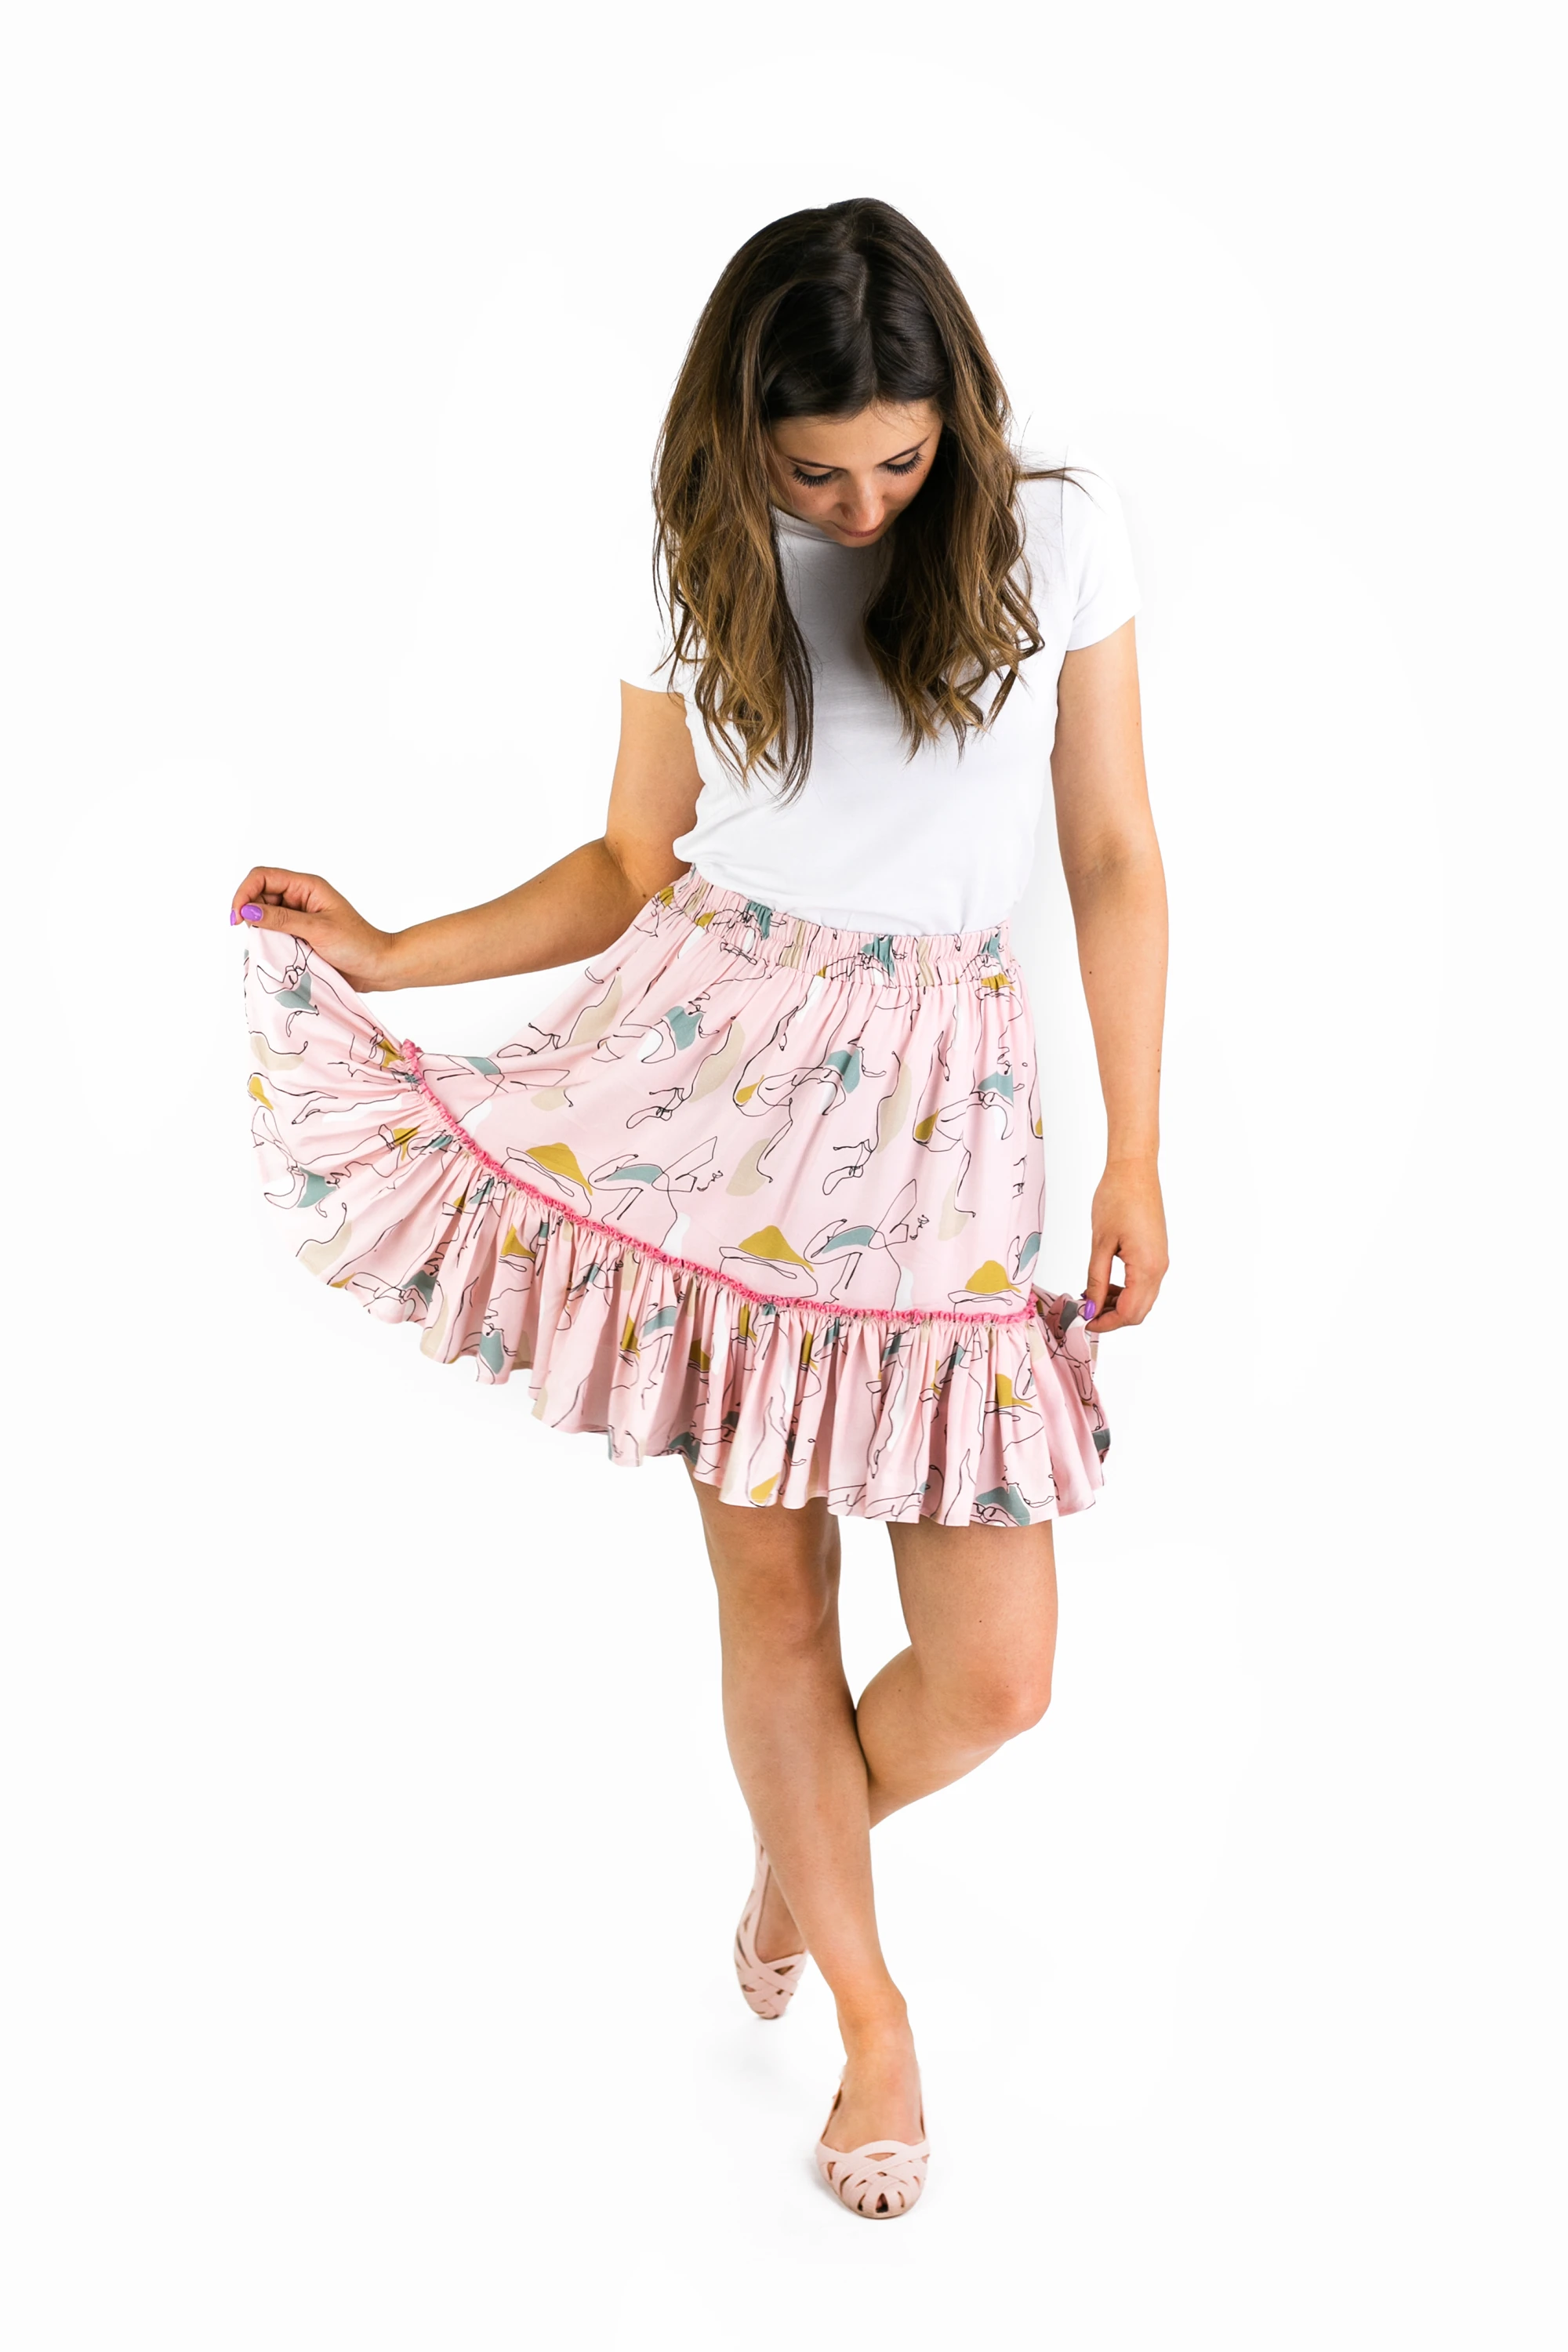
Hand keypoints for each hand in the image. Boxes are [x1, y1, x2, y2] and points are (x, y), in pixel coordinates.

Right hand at [228, 867, 402, 991]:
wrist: (379, 967)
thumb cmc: (357, 944)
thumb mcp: (317, 930)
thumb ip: (281, 919)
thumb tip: (246, 910)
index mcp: (307, 886)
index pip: (263, 877)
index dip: (244, 893)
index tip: (238, 919)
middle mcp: (300, 897)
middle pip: (259, 895)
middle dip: (250, 913)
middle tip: (254, 936)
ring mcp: (299, 916)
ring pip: (264, 916)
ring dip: (260, 930)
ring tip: (269, 947)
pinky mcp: (299, 935)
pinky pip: (274, 933)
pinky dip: (268, 942)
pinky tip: (274, 953)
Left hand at [1084, 1157, 1167, 1333]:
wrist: (1135, 1170)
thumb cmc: (1117, 1199)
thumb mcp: (1100, 1243)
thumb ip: (1095, 1280)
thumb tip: (1090, 1308)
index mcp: (1147, 1268)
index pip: (1128, 1313)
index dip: (1104, 1323)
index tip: (1082, 1322)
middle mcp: (1159, 1268)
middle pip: (1138, 1312)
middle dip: (1111, 1318)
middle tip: (1084, 1312)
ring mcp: (1160, 1261)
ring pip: (1142, 1299)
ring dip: (1117, 1304)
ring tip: (1090, 1296)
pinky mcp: (1156, 1253)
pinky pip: (1143, 1283)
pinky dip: (1124, 1290)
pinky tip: (1103, 1283)